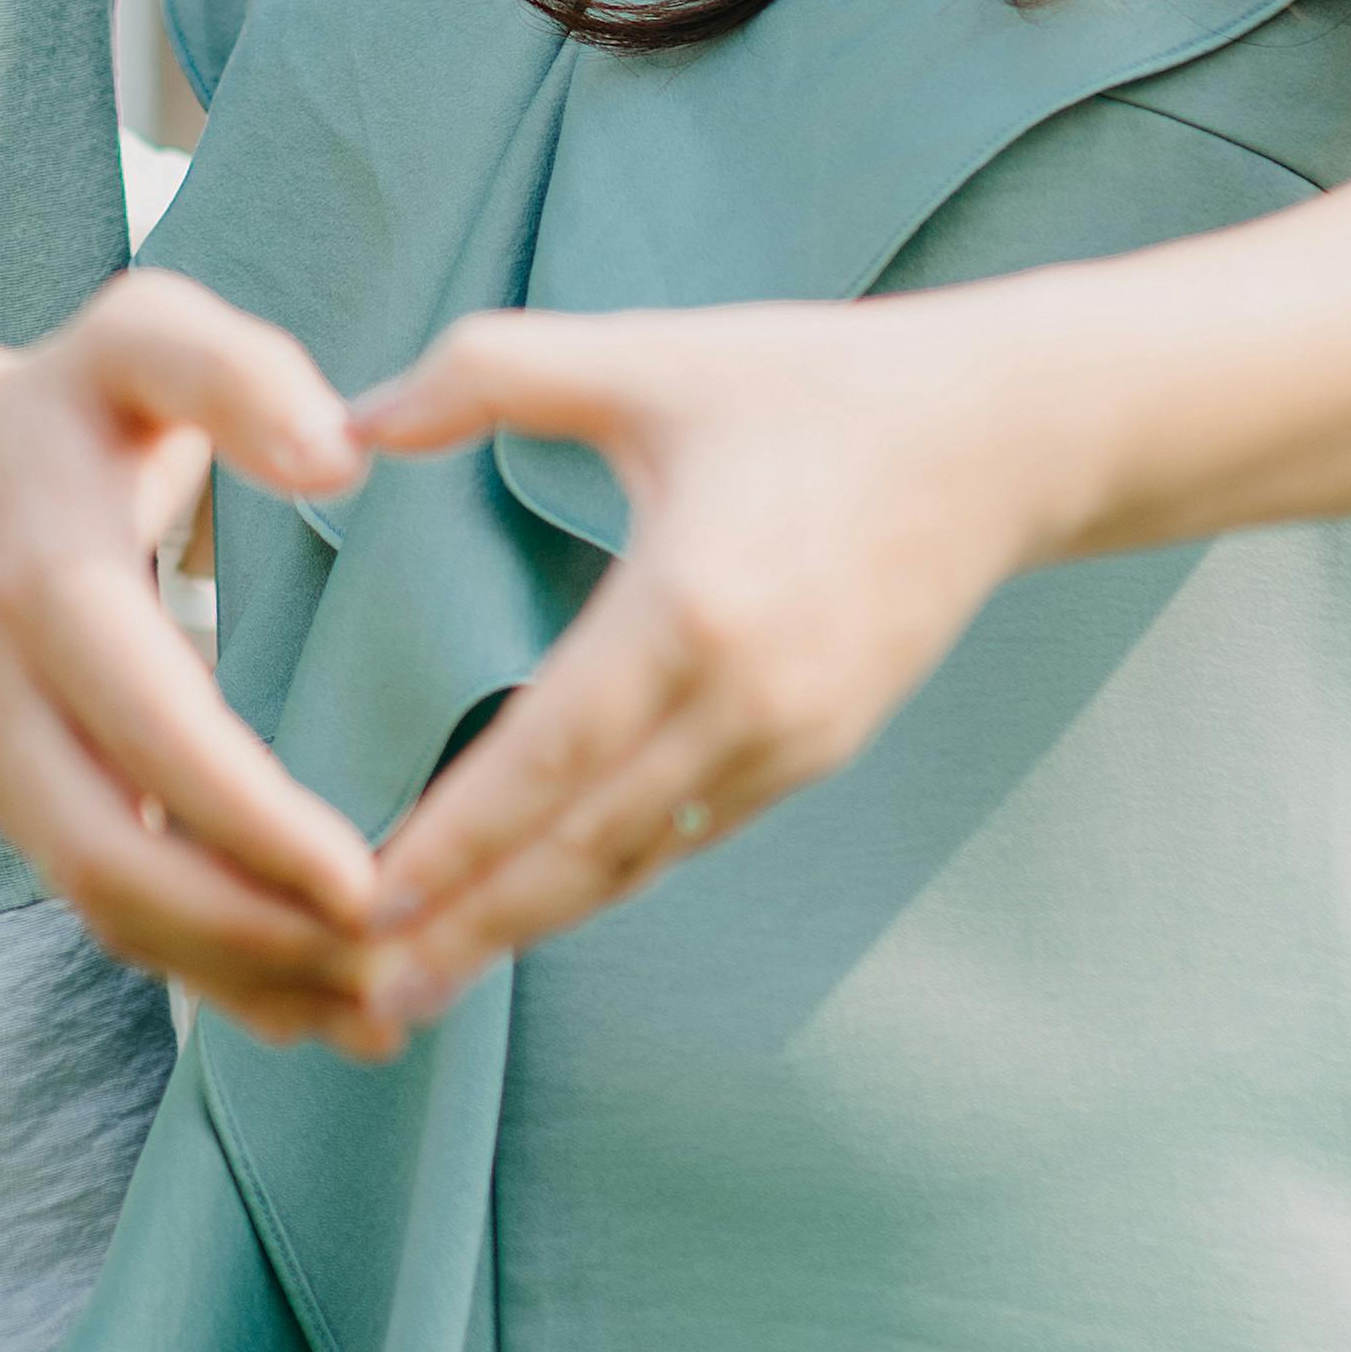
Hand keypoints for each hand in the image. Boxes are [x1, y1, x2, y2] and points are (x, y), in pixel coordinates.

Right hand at [0, 273, 393, 1045]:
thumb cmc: (63, 410)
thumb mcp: (137, 338)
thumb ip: (233, 370)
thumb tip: (338, 455)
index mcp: (46, 583)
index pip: (148, 731)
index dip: (248, 819)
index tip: (367, 878)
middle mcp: (7, 700)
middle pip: (113, 865)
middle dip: (253, 939)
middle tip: (400, 967)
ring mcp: (8, 773)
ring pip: (110, 914)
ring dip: (242, 981)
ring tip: (389, 1013)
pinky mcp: (31, 814)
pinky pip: (112, 920)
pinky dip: (212, 980)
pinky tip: (323, 1009)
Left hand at [341, 291, 1060, 1023]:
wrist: (1001, 440)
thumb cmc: (813, 385)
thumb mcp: (647, 355)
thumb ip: (487, 372)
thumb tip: (349, 421)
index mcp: (689, 606)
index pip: (547, 757)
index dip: (457, 840)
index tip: (367, 903)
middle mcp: (745, 699)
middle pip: (585, 846)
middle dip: (475, 928)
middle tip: (372, 996)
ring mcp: (792, 740)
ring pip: (638, 859)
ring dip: (533, 922)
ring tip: (433, 980)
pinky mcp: (820, 753)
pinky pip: (693, 834)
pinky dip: (610, 876)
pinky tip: (539, 906)